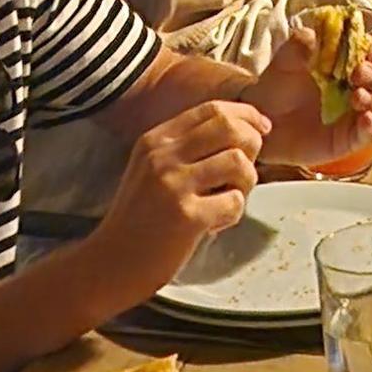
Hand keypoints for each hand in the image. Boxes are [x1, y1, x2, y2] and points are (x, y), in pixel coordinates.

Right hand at [99, 95, 271, 285]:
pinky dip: (233, 214)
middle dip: (253, 145)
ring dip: (245, 183)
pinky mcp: (186, 216)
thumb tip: (242, 131)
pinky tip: (213, 225)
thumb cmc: (139, 218)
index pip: (213, 109)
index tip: (261, 128)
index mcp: (156, 139)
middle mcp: (164, 156)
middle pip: (230, 128)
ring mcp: (174, 184)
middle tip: (245, 170)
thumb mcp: (152, 169)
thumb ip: (187, 148)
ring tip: (226, 201)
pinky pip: (234, 202)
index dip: (246, 115)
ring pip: (239, 163)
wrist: (110, 263)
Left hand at [252, 21, 371, 165]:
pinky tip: (364, 119)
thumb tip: (312, 34)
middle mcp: (364, 88)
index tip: (370, 50)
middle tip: (358, 73)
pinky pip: (370, 135)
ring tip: (356, 97)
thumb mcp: (285, 60)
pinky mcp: (350, 139)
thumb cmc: (278, 85)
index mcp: (357, 63)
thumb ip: (299, 45)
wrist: (261, 118)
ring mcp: (359, 115)